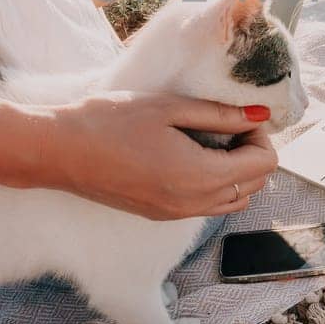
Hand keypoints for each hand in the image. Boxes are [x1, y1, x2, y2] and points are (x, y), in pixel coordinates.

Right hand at [29, 91, 278, 218]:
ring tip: (209, 139)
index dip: (259, 135)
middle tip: (226, 123)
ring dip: (236, 170)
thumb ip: (220, 114)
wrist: (60, 151)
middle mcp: (193, 203)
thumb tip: (259, 116)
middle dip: (251, 152)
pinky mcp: (160, 215)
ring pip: (233, 200)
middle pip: (254, 185)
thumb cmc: (110, 121)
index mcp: (200, 176)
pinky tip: (190, 155)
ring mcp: (176, 214)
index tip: (236, 116)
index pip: (264, 165)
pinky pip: (207, 205)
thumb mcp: (169, 108)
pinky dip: (215, 183)